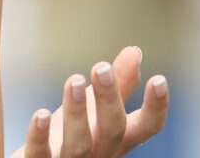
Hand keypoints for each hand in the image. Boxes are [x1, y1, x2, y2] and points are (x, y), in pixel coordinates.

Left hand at [12, 46, 170, 157]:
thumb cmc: (75, 136)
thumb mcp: (97, 110)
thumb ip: (118, 86)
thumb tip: (135, 51)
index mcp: (117, 137)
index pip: (146, 127)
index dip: (156, 107)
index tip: (159, 78)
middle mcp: (99, 152)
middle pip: (112, 130)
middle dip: (108, 100)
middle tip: (101, 66)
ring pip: (78, 143)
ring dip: (77, 112)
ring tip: (75, 80)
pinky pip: (40, 153)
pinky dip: (40, 135)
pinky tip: (40, 114)